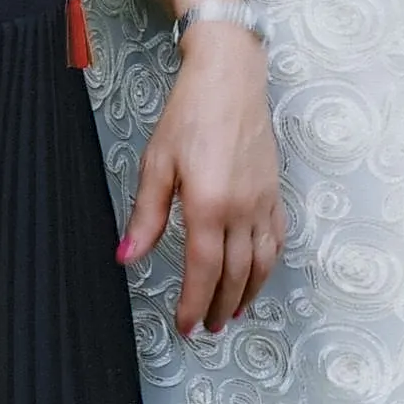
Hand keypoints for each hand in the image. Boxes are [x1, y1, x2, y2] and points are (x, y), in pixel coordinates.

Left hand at [121, 21, 283, 335]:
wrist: (230, 77)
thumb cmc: (189, 114)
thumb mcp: (157, 162)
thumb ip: (146, 214)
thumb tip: (127, 255)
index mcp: (208, 204)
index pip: (202, 270)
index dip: (193, 302)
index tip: (184, 325)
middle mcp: (241, 208)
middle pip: (235, 273)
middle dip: (219, 305)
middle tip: (205, 326)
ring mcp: (263, 200)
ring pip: (261, 262)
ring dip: (248, 293)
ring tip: (231, 312)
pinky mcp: (274, 190)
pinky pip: (277, 237)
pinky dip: (269, 264)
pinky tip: (258, 272)